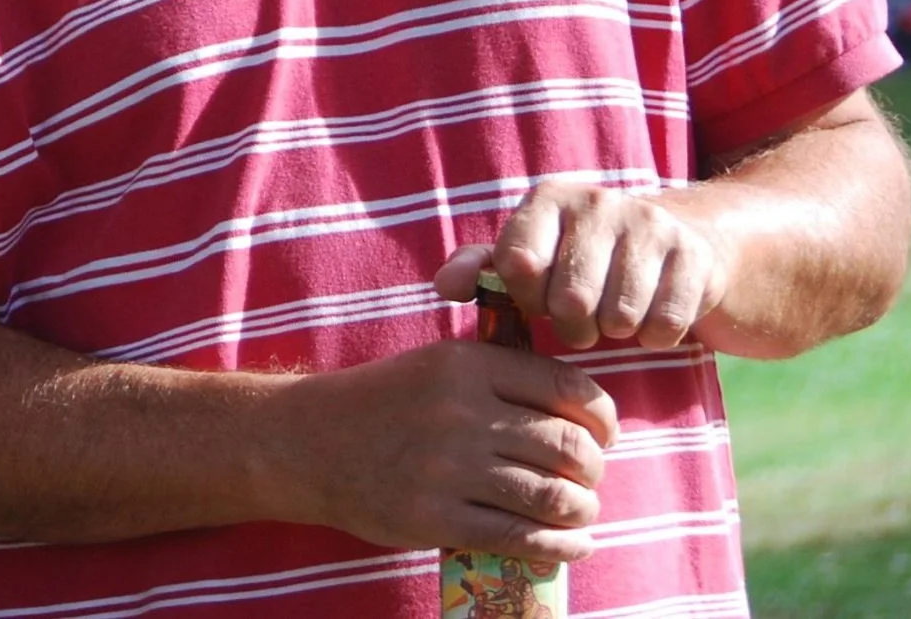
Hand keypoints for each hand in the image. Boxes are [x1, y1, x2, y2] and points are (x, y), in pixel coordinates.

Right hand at [277, 340, 616, 560]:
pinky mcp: (435, 518)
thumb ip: (497, 376)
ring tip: (580, 512)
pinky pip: (520, 538)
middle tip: (588, 479)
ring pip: (551, 497)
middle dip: (592, 470)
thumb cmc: (381, 402)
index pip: (566, 390)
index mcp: (465, 364)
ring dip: (581, 510)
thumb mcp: (434, 364)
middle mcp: (461, 412)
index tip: (603, 435)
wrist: (306, 442)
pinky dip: (560, 547)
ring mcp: (447, 468)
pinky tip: (570, 545)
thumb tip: (578, 407)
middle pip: (567, 447)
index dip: (601, 418)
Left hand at [438, 181, 732, 350]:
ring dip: (615, 331)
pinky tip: (650, 316)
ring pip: (618, 316)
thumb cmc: (585, 257)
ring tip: (614, 314)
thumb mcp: (532, 255)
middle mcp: (598, 201)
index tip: (538, 299)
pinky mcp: (693, 255)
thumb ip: (482, 269)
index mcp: (549, 198)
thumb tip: (443, 287)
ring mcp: (650, 224)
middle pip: (570, 300)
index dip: (526, 298)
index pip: (517, 264)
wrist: (680, 242)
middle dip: (573, 326)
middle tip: (581, 320)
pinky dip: (655, 336)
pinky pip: (663, 325)